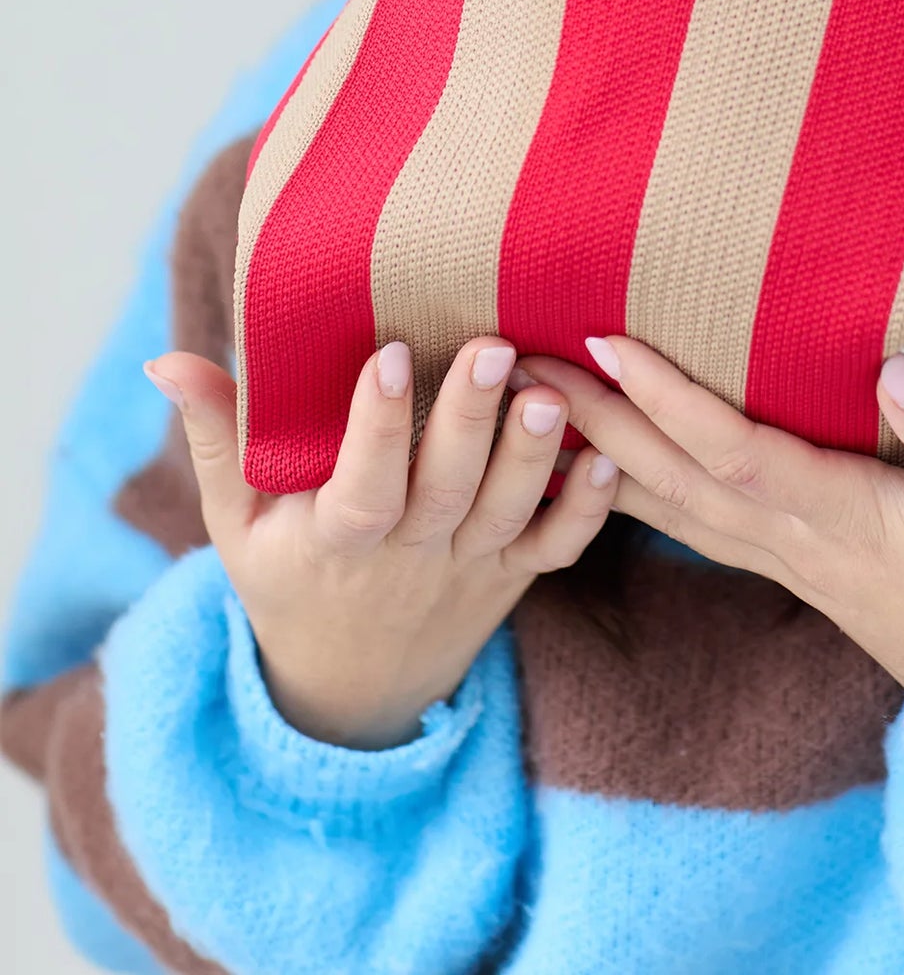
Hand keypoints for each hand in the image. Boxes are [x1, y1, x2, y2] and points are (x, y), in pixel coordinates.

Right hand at [143, 336, 617, 747]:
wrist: (352, 687)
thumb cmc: (289, 574)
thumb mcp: (236, 520)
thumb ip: (217, 437)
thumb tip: (166, 361)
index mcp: (339, 540)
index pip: (362, 487)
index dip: (376, 426)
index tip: (391, 352)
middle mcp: (411, 555)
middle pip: (446, 490)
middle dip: (469, 419)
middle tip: (492, 346)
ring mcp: (469, 567)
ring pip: (506, 514)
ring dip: (533, 456)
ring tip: (548, 390)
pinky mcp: (514, 574)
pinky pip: (556, 550)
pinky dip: (585, 510)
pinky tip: (606, 457)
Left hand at [526, 338, 903, 714]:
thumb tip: (899, 365)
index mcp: (841, 517)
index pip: (733, 450)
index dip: (667, 398)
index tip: (606, 343)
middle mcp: (793, 539)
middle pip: (672, 475)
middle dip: (591, 418)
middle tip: (516, 361)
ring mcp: (784, 557)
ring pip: (669, 502)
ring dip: (594, 450)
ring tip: (530, 402)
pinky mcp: (789, 565)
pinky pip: (690, 523)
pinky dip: (631, 491)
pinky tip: (597, 466)